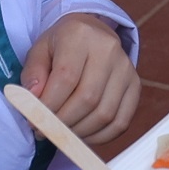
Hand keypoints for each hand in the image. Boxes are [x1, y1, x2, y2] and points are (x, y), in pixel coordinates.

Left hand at [20, 12, 143, 153]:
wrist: (92, 33)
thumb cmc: (61, 45)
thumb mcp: (39, 50)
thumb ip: (33, 75)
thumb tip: (34, 103)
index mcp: (80, 35)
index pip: (66, 78)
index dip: (48, 106)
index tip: (33, 121)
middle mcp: (109, 50)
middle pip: (87, 99)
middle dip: (62, 123)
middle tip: (45, 130)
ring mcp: (126, 68)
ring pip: (104, 114)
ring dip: (79, 132)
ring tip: (61, 133)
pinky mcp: (135, 85)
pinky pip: (121, 122)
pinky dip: (100, 136)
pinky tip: (82, 134)